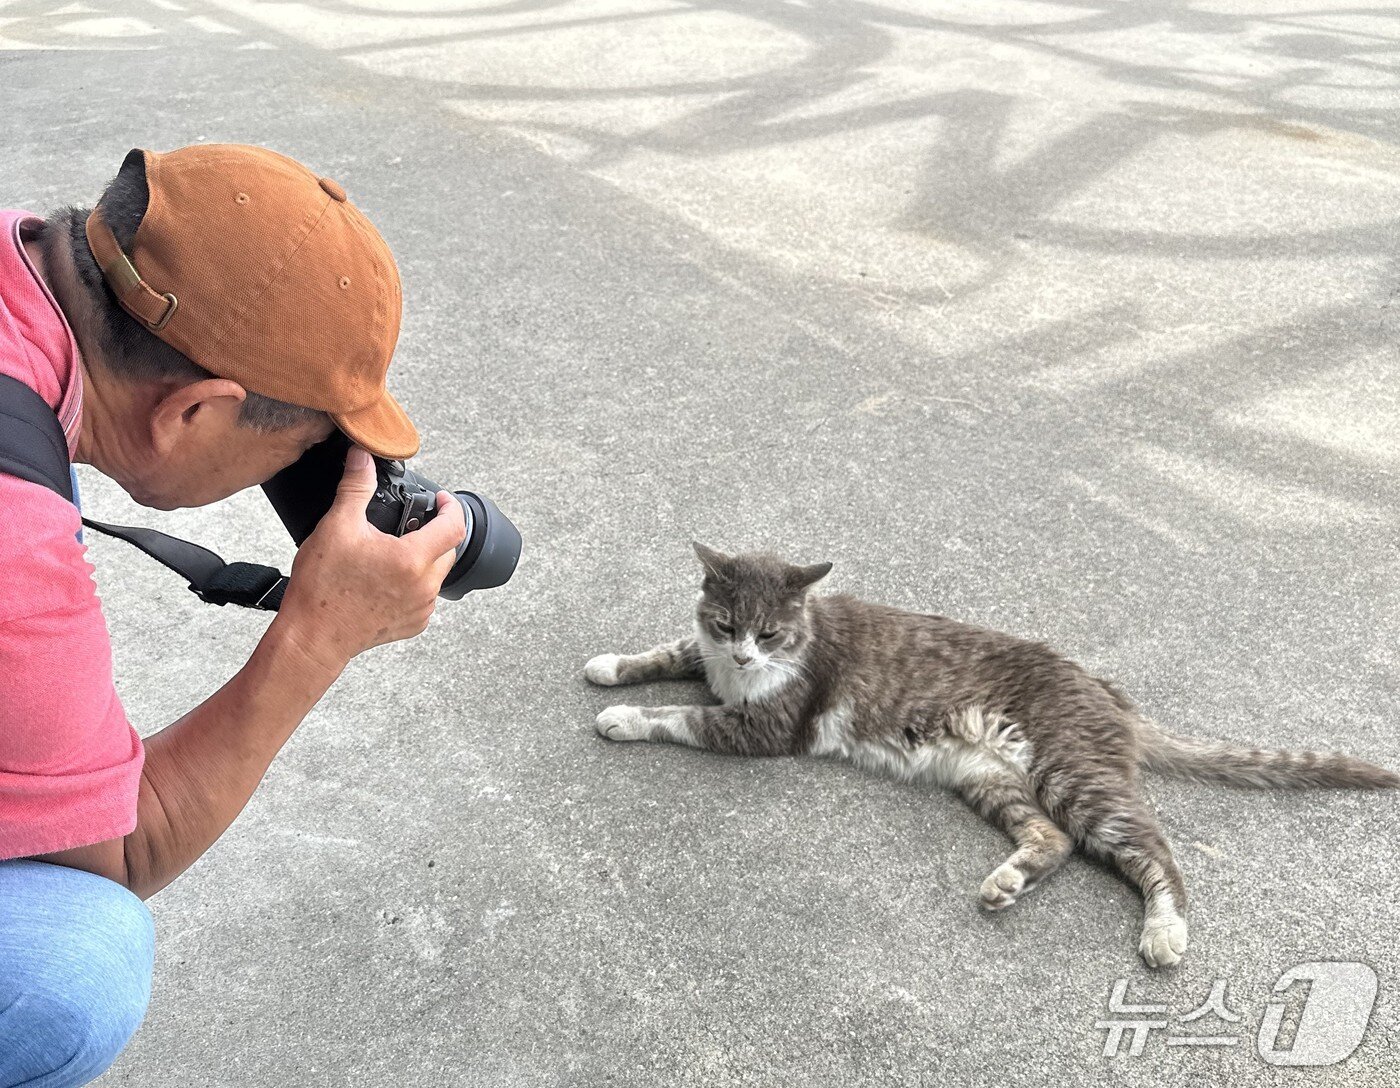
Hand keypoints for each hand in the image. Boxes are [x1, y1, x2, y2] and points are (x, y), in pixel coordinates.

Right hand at [274, 445, 465, 670]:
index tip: (439, 499)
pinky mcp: (413, 625)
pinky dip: (416, 582)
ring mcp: (421, 609)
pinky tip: (389, 577)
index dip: (449, 506)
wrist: (312, 637)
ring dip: (425, 557)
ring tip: (396, 549)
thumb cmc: (322, 587)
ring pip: (437, 574)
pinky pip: (426, 597)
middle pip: (448, 549)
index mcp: (413, 559)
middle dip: (436, 531)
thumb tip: (361, 457)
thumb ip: (355, 487)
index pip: (454, 525)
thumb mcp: (337, 527)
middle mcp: (425, 586)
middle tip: (412, 522)